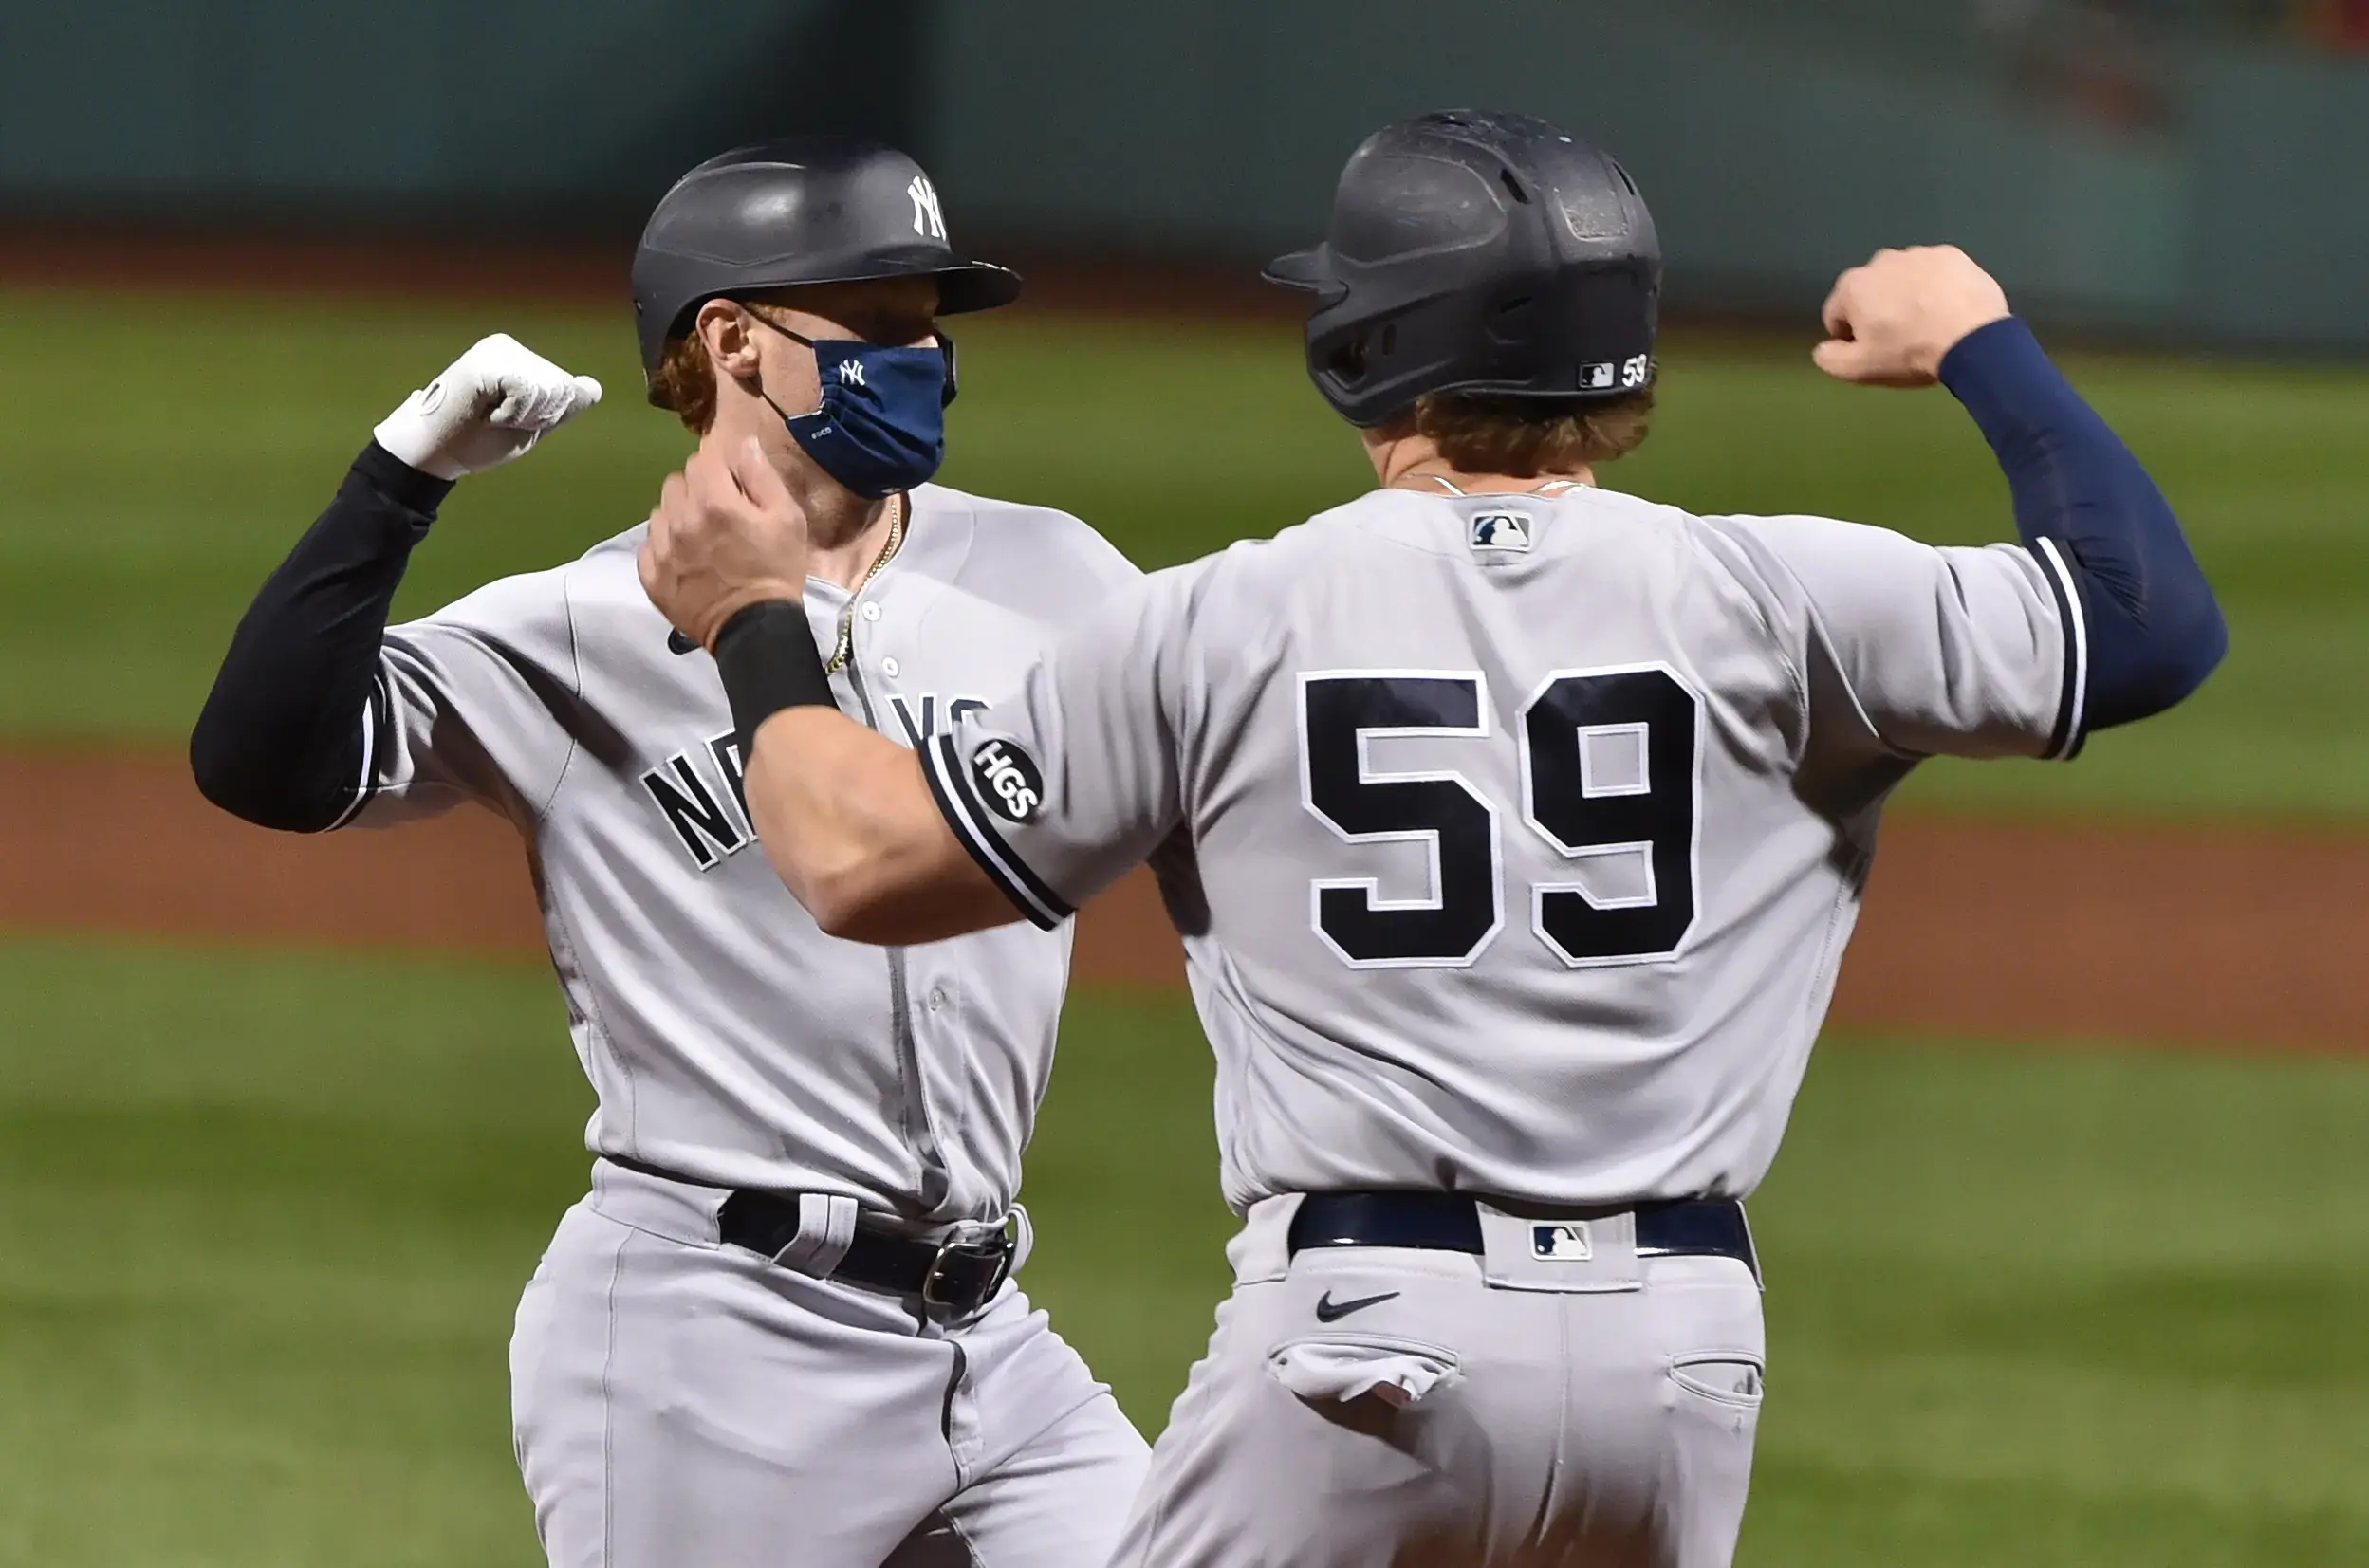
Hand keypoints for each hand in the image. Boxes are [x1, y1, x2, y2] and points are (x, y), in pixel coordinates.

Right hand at [372, 333, 602, 479]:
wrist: (434, 452)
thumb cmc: (477, 440)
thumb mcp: (530, 425)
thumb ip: (561, 407)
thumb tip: (593, 387)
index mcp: (521, 360)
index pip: (569, 389)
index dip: (548, 418)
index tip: (511, 421)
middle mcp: (509, 348)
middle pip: (563, 388)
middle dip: (538, 417)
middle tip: (497, 420)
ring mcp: (496, 351)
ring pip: (549, 388)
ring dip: (523, 416)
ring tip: (490, 415)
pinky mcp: (485, 361)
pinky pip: (527, 390)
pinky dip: (512, 412)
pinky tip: (485, 412)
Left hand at [639, 435, 810, 651]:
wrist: (754, 630)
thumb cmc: (777, 571)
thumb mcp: (787, 519)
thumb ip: (761, 475)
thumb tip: (743, 443)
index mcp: (713, 501)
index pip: (703, 459)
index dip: (722, 469)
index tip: (736, 487)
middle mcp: (678, 519)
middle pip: (677, 482)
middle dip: (698, 489)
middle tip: (721, 514)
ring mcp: (660, 549)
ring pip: (661, 511)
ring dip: (679, 515)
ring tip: (702, 538)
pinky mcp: (651, 576)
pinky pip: (649, 544)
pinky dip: (665, 545)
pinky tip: (687, 559)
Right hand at [1812, 246, 2011, 388]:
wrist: (1971, 338)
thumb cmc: (1908, 353)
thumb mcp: (1859, 369)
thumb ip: (1830, 359)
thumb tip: (1823, 349)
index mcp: (1853, 286)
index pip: (1836, 313)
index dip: (1847, 336)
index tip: (1867, 351)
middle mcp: (1882, 261)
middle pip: (1871, 291)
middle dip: (1878, 310)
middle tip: (1898, 338)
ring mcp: (1920, 254)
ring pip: (1903, 279)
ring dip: (1907, 296)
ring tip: (1927, 323)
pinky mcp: (1952, 255)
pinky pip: (1935, 273)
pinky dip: (1937, 287)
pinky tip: (1949, 309)